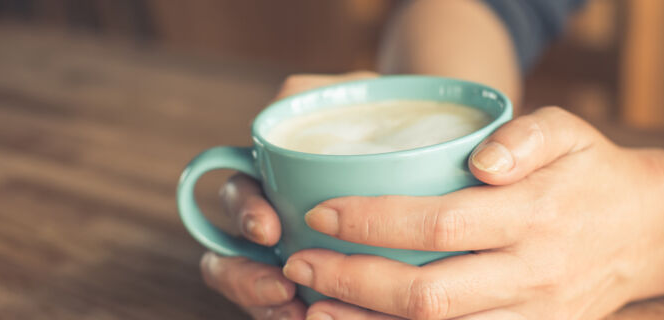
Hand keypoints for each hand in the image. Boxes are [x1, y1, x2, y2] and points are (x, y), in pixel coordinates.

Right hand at [199, 72, 379, 319]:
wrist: (434, 148)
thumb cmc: (386, 118)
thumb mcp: (349, 94)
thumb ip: (311, 95)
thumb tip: (283, 104)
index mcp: (269, 176)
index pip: (235, 195)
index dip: (243, 214)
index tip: (267, 228)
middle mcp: (273, 222)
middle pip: (229, 259)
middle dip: (244, 279)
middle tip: (281, 287)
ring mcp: (297, 259)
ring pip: (260, 294)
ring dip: (268, 309)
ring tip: (299, 315)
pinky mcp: (329, 290)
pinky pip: (306, 310)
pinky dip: (308, 317)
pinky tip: (322, 318)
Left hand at [283, 107, 663, 318]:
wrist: (650, 232)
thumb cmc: (591, 173)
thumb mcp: (569, 132)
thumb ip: (526, 136)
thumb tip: (479, 160)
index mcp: (535, 216)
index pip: (439, 224)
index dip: (372, 223)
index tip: (319, 213)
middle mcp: (532, 274)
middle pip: (428, 295)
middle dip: (352, 283)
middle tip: (298, 265)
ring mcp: (534, 316)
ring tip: (312, 309)